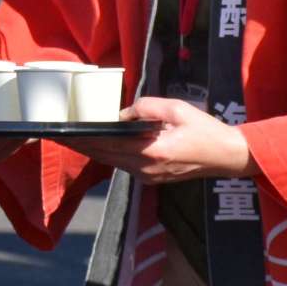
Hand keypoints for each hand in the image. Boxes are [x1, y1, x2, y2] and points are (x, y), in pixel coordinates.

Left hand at [49, 96, 246, 183]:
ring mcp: (148, 176)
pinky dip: (109, 154)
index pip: (107, 145)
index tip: (63, 132)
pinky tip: (98, 144)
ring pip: (112, 162)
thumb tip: (121, 113)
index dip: (83, 139)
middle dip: (81, 145)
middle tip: (59, 134)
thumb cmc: (205, 130)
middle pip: (104, 156)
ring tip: (73, 137)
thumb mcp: (177, 109)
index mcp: (151, 152)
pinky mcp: (152, 178)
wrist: (228, 157)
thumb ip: (146, 107)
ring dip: (93, 150)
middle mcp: (145, 168)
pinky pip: (124, 164)